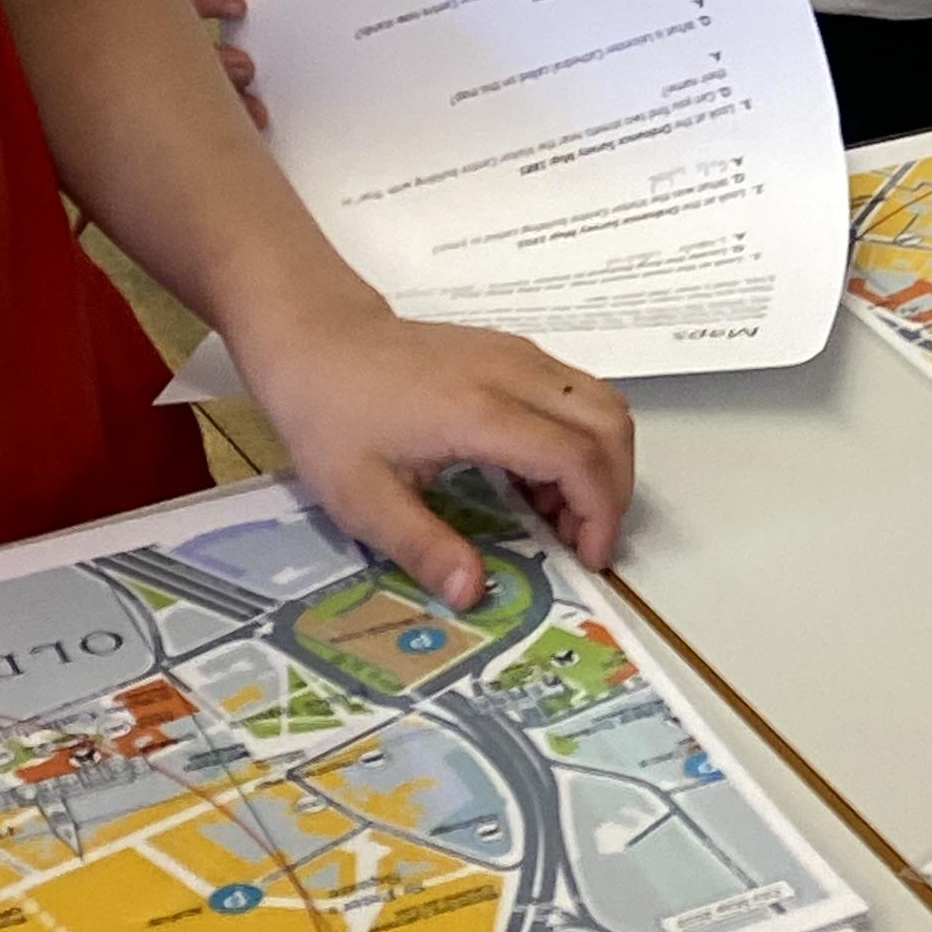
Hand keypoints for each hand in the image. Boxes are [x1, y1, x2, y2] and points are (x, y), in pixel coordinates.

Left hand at [230, 290, 635, 609]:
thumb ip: (421, 546)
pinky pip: (577, 391)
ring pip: (603, 402)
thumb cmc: (332, 416)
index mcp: (482, 412)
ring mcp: (521, 354)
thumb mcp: (360, 497)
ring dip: (602, 462)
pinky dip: (583, 438)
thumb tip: (472, 594)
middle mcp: (516, 374)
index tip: (587, 559)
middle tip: (584, 541)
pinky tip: (536, 477)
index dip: (599, 513)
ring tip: (559, 513)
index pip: (578, 457)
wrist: (316, 338)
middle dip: (615, 491)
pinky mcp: (516, 351)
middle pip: (611, 424)